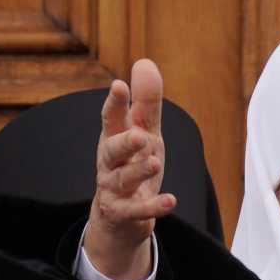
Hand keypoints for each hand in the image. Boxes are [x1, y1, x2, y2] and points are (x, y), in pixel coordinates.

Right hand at [83, 60, 177, 279]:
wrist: (119, 217)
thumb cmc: (131, 164)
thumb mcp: (144, 132)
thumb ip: (146, 102)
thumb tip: (144, 62)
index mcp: (114, 138)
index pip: (111, 119)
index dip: (114, 103)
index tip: (119, 86)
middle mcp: (110, 163)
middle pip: (111, 150)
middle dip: (124, 141)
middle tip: (141, 135)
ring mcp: (114, 189)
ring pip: (122, 180)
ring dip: (138, 172)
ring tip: (155, 162)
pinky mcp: (124, 214)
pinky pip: (136, 211)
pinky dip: (152, 207)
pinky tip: (169, 201)